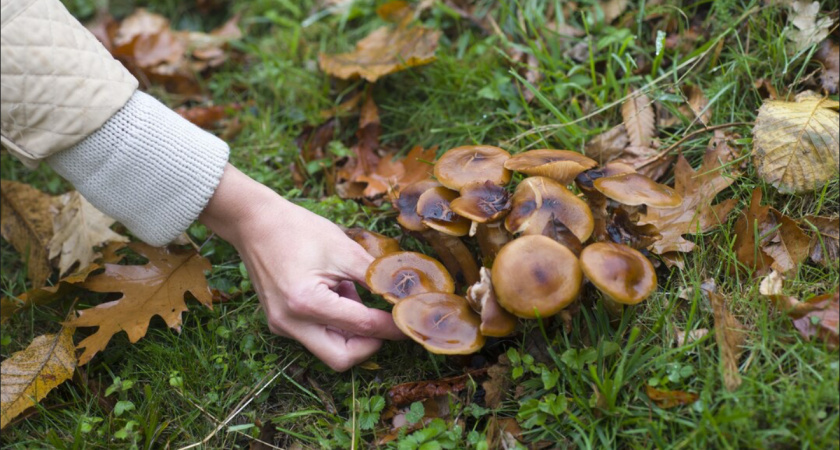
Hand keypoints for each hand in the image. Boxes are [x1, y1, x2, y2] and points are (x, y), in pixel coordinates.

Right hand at [199, 164, 404, 370]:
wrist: (254, 222)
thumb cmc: (298, 229)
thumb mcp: (344, 249)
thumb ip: (375, 277)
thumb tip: (404, 297)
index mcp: (307, 303)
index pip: (362, 326)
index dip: (392, 325)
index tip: (411, 321)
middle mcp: (290, 323)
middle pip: (341, 358)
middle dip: (369, 344)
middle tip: (387, 322)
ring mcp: (281, 326)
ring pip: (328, 349)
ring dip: (351, 332)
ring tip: (351, 292)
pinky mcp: (279, 323)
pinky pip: (314, 336)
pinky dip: (334, 323)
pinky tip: (334, 293)